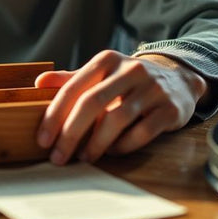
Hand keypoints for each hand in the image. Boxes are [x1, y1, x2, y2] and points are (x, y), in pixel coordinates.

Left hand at [34, 51, 206, 164]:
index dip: (55, 115)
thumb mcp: (103, 74)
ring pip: (117, 119)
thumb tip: (39, 83)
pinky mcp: (169, 108)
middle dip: (71, 133)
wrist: (179, 79)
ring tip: (84, 158)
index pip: (74, 87)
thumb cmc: (130, 81)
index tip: (43, 139)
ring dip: (96, 143)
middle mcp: (130, 70)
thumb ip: (72, 80)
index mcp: (107, 60)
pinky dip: (123, 146)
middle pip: (93, 103)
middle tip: (58, 156)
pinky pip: (142, 132)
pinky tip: (112, 153)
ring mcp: (152, 88)